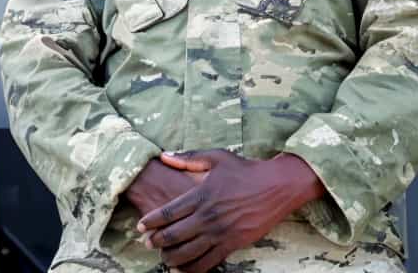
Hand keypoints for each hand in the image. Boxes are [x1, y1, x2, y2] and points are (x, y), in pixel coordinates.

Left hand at [137, 149, 320, 271]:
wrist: (276, 186)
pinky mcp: (234, 244)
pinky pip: (210, 261)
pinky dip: (194, 268)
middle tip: (146, 244)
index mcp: (201, 195)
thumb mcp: (216, 157)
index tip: (140, 226)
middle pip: (174, 235)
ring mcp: (221, 232)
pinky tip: (185, 269)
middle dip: (157, 241)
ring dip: (173, 258)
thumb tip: (164, 155)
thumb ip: (188, 158)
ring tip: (164, 258)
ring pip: (190, 252)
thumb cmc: (245, 170)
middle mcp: (208, 216)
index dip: (151, 221)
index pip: (168, 212)